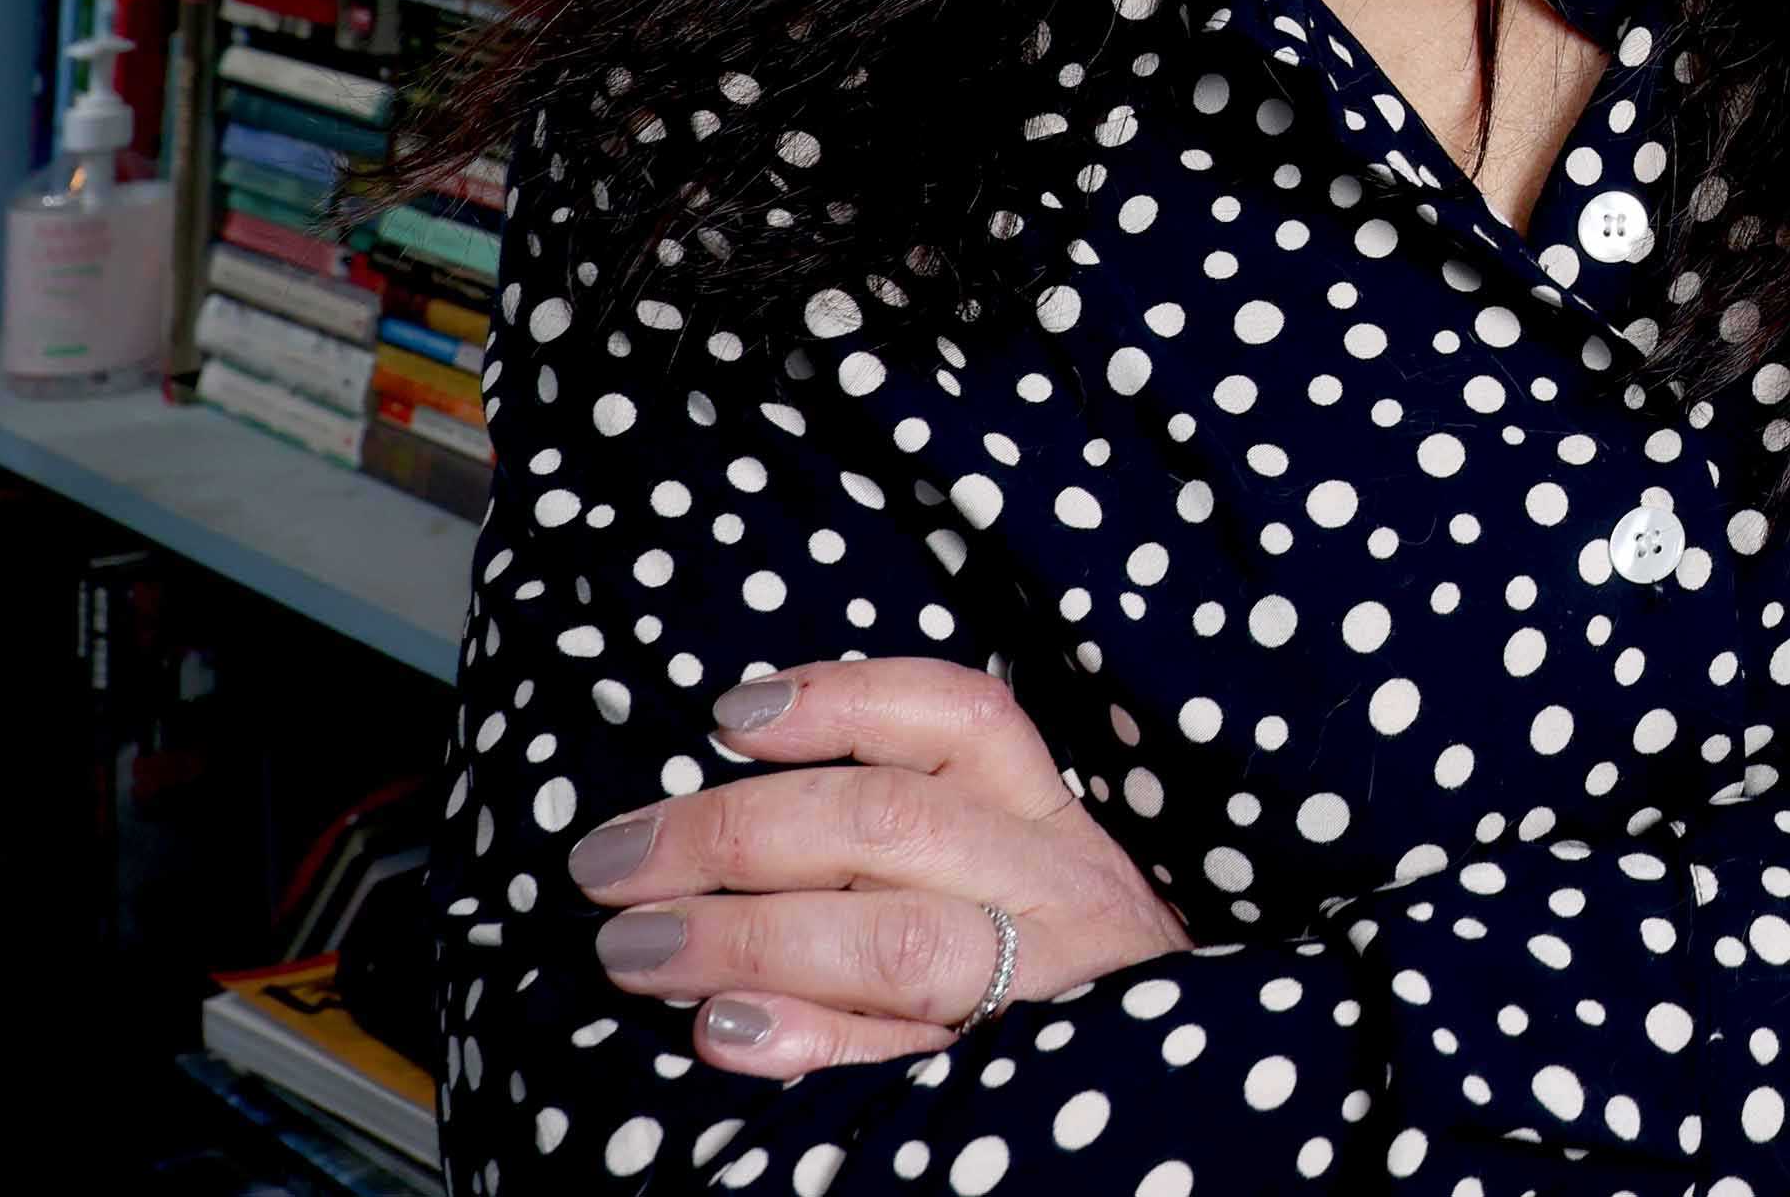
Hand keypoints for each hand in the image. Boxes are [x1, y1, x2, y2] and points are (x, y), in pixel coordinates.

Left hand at [569, 657, 1191, 1074]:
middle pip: (891, 824)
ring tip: (629, 950)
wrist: (1181, 1089)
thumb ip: (908, 821)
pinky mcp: (1012, 1080)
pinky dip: (805, 1037)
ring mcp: (1042, 986)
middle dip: (730, 834)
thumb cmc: (1050, 962)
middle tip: (608, 865)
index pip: (962, 719)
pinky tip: (720, 1031)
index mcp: (1047, 818)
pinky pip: (900, 1055)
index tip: (727, 715)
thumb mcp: (1013, 869)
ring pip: (891, 936)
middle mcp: (1056, 886)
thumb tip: (737, 770)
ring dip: (741, 936)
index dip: (844, 699)